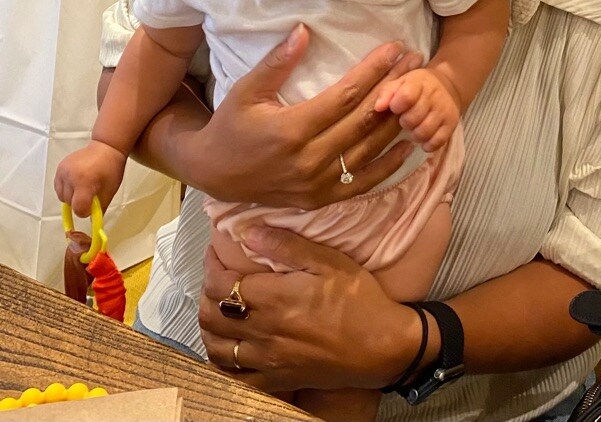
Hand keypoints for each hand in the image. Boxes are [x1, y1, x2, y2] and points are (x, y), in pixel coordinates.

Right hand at [54, 140, 126, 216]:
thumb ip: (100, 208)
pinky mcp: (59, 168)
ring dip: (72, 197)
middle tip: (91, 194)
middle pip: (70, 203)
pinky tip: (77, 183)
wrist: (106, 147)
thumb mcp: (110, 190)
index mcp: (85, 182)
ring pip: (62, 197)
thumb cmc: (111, 167)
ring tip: (85, 187)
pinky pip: (59, 187)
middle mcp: (71, 176)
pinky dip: (66, 189)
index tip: (92, 207)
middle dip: (80, 203)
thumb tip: (93, 223)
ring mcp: (63, 171)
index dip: (85, 211)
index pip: (78, 208)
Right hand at [184, 25, 423, 208]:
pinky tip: (409, 145)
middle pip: (363, 120)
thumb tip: (304, 30)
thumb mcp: (246, 90)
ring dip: (398, 121)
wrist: (213, 174)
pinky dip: (389, 166)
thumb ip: (277, 63)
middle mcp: (308, 159)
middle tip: (417, 64)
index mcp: (291, 130)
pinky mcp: (322, 199)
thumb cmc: (231, 125)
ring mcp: (317, 184)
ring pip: (369, 150)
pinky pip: (363, 183)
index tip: (395, 49)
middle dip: (394, 88)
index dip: (374, 71)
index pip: (345, 96)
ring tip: (419, 94)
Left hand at [198, 227, 426, 391]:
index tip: (215, 252)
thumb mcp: (330, 262)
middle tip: (218, 276)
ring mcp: (267, 360)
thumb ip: (286, 245)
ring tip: (219, 307)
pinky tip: (228, 346)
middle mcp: (263, 332)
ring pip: (215, 346)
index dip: (210, 265)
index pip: (221, 283)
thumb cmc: (360, 300)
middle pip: (210, 314)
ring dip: (209, 324)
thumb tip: (247, 230)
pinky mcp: (276, 380)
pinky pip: (232, 377)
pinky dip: (221, 361)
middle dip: (205, 291)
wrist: (383, 347)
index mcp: (275, 299)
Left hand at [374, 68, 459, 151]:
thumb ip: (387, 93)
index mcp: (418, 83)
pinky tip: (425, 138)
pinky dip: (428, 144)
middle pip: (412, 119)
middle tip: (406, 118)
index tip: (396, 107)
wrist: (448, 86)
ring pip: (423, 133)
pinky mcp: (451, 125)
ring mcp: (444, 112)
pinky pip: (436, 142)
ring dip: (415, 134)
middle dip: (405, 122)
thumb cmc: (417, 86)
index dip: (396, 106)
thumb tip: (378, 107)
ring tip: (415, 127)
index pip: (406, 97)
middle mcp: (434, 97)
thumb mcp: (401, 82)